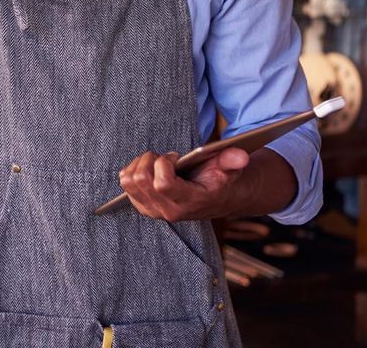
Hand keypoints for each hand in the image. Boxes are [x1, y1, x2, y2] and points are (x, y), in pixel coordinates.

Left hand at [118, 148, 249, 221]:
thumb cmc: (220, 180)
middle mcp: (168, 210)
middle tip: (164, 158)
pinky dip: (133, 170)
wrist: (215, 199)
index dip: (164, 163)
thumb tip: (240, 155)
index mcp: (189, 202)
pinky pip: (125, 184)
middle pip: (140, 180)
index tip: (175, 157)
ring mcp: (153, 211)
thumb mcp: (229, 168)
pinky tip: (150, 170)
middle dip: (149, 160)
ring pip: (129, 181)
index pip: (162, 184)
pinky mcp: (143, 207)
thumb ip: (233, 160)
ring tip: (157, 163)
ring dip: (140, 164)